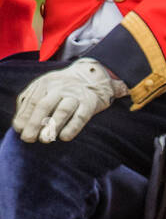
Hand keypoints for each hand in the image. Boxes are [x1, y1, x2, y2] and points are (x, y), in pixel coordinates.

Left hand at [12, 59, 126, 143]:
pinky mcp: (90, 103)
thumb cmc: (65, 88)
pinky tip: (64, 137)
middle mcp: (60, 87)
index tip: (18, 129)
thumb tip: (21, 123)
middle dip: (34, 123)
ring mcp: (75, 95)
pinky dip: (72, 127)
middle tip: (28, 138)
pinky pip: (80, 117)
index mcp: (46, 83)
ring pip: (62, 111)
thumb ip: (32, 100)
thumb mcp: (47, 88)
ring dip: (52, 126)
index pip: (32, 100)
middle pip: (44, 105)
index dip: (24, 116)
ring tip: (44, 140)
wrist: (93, 78)